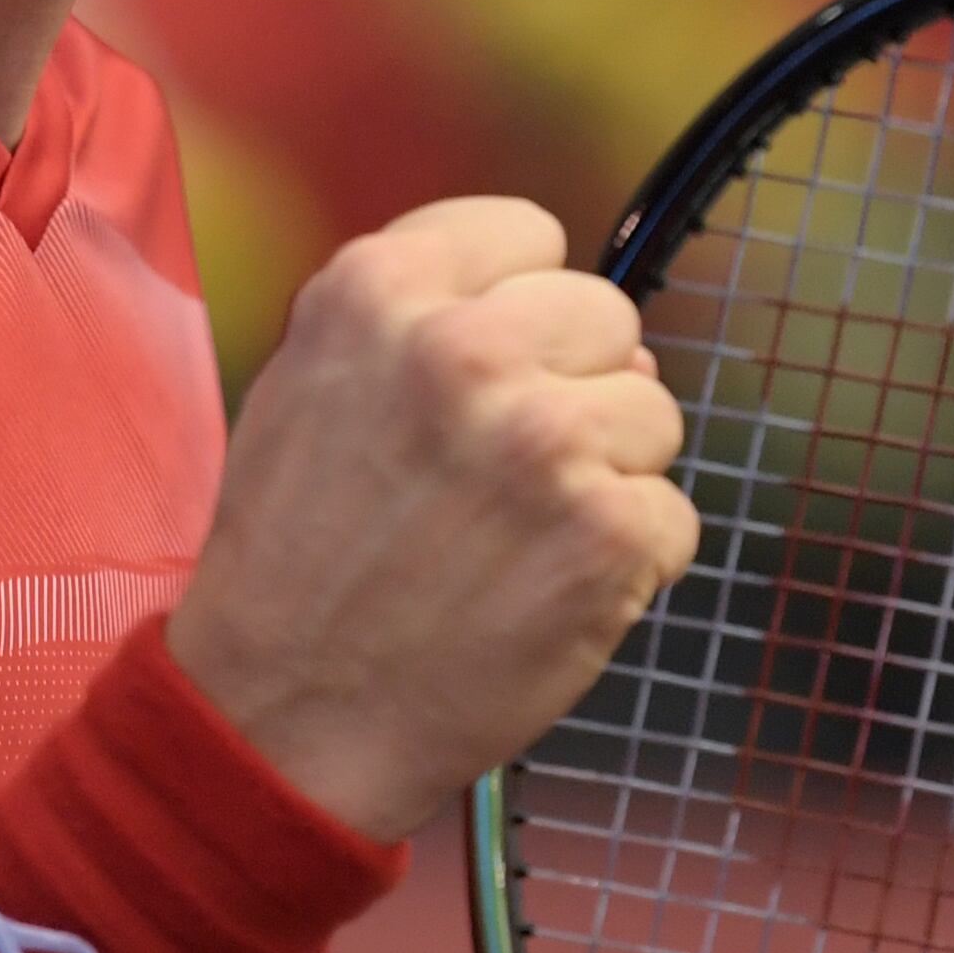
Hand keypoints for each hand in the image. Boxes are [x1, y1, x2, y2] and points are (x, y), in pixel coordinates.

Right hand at [166, 196, 696, 842]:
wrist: (281, 720)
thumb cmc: (297, 556)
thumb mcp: (311, 382)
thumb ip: (428, 317)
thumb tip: (595, 328)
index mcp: (378, 289)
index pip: (528, 232)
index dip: (517, 303)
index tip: (489, 368)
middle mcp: (466, 348)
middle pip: (607, 315)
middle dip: (574, 385)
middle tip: (501, 472)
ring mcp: (546, 439)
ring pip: (654, 413)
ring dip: (606, 473)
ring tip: (517, 536)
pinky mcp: (608, 532)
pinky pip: (671, 516)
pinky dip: (627, 562)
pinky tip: (546, 592)